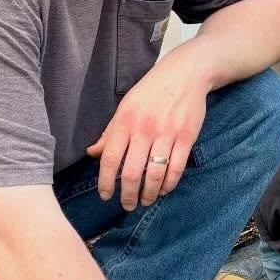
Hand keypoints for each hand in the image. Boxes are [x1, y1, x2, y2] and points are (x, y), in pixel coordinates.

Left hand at [88, 54, 209, 209]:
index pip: (110, 159)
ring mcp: (167, 133)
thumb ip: (110, 132)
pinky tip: (164, 189)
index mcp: (125, 121)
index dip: (105, 182)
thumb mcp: (125, 106)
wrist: (185, 74)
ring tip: (145, 200)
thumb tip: (92, 153)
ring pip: (155, 174)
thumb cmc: (152, 90)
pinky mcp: (187, 137)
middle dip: (128, 195)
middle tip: (127, 205)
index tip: (105, 196)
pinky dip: (170, 184)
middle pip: (132, 172)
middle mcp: (144, 129)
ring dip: (149, 193)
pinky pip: (177, 167)